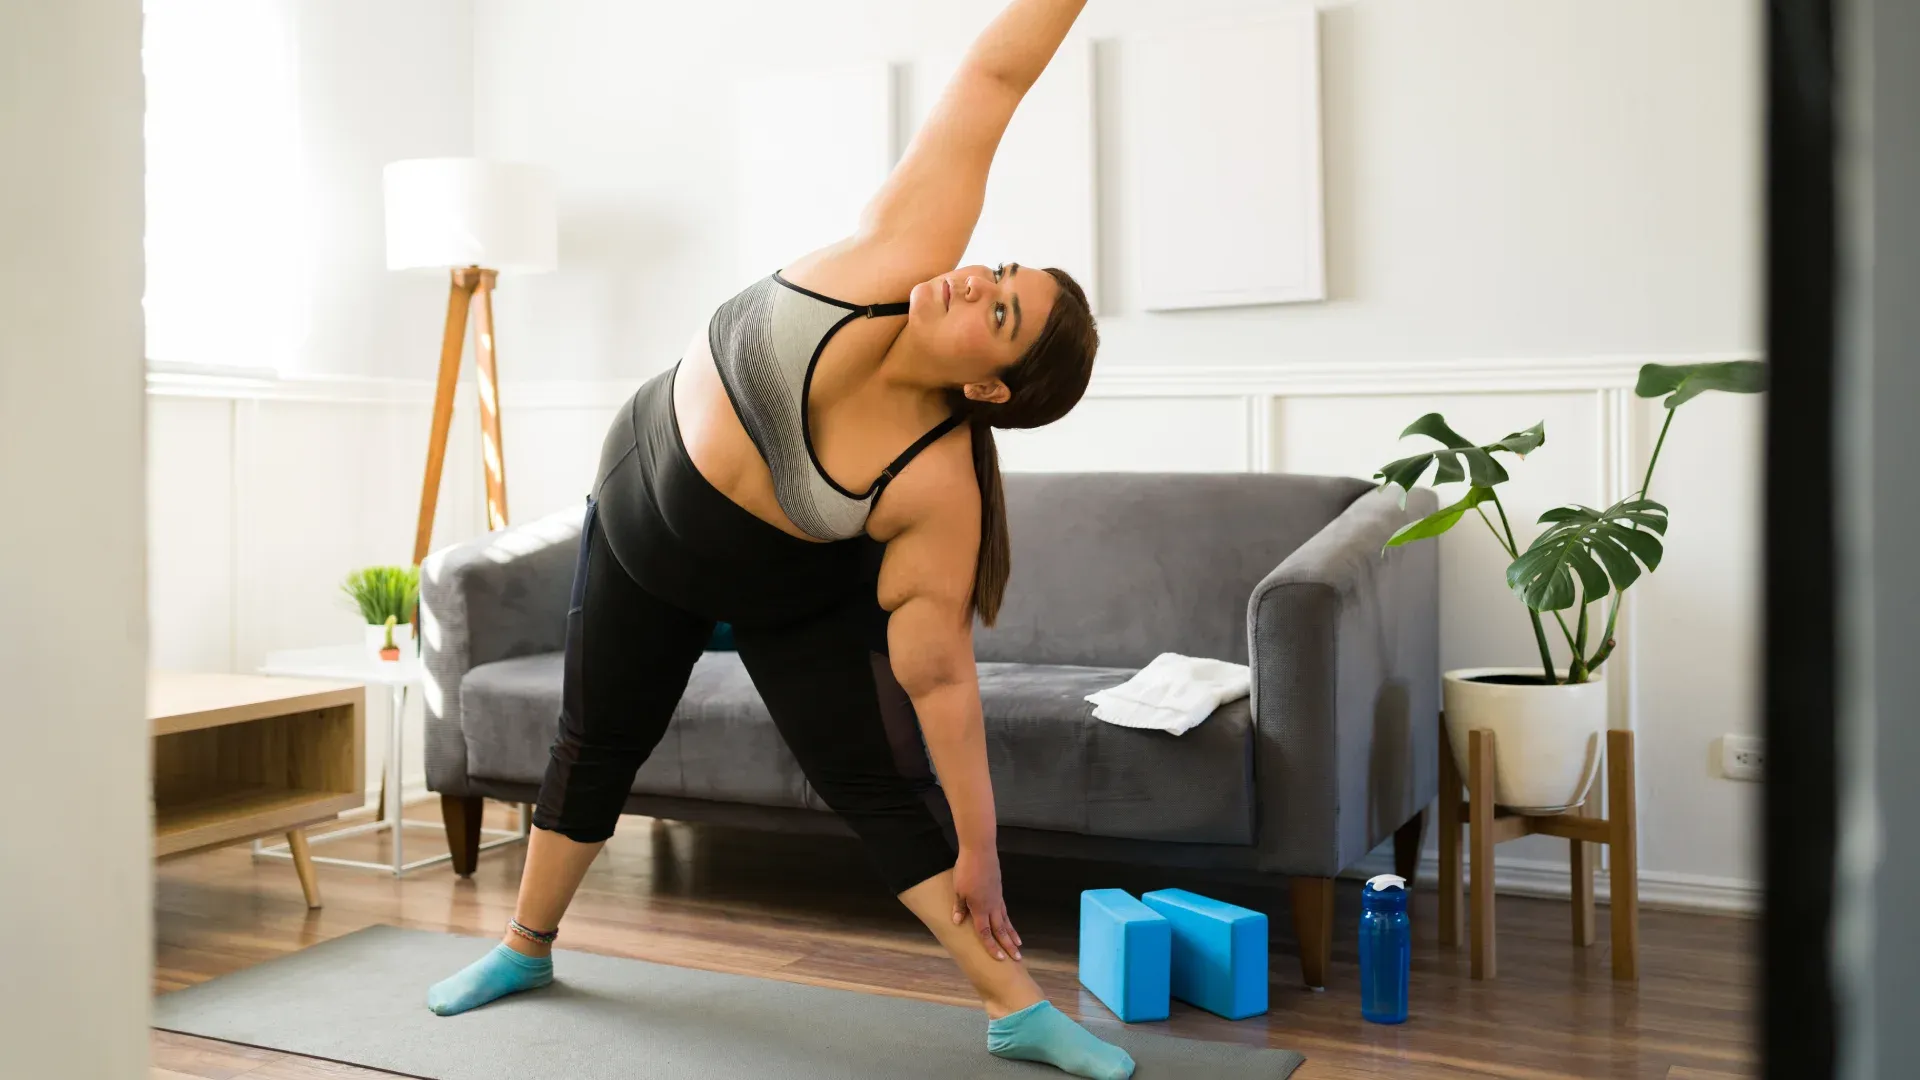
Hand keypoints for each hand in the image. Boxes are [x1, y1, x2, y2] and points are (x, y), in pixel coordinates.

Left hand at [951, 845, 1022, 960]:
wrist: (980, 851)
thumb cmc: (966, 870)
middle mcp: (992, 906)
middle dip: (1008, 945)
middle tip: (1017, 958)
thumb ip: (960, 907)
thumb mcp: (958, 890)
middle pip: (1001, 929)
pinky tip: (1008, 921)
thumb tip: (957, 922)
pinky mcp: (998, 889)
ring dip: (1012, 933)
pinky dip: (1008, 919)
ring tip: (1018, 944)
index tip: (1000, 958)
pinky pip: (1004, 909)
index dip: (992, 947)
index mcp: (980, 909)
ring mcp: (997, 897)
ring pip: (1006, 919)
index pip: (986, 933)